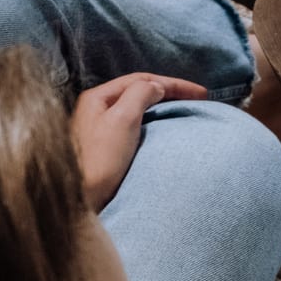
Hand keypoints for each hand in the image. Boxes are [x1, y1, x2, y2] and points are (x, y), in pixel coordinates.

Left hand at [70, 73, 206, 210]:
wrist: (79, 199)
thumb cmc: (99, 160)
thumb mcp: (122, 119)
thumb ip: (140, 95)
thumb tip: (157, 87)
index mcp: (98, 98)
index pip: (141, 81)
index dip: (174, 84)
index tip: (201, 94)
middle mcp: (97, 109)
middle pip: (139, 92)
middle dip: (170, 93)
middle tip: (198, 99)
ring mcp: (101, 129)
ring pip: (138, 109)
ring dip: (163, 107)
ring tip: (185, 112)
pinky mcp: (107, 148)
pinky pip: (136, 126)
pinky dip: (155, 123)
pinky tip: (165, 130)